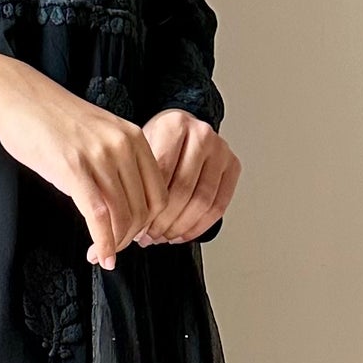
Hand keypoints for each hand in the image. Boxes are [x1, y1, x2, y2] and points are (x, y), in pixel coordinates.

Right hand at [0, 61, 167, 268]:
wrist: (18, 98)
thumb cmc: (53, 120)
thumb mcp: (99, 135)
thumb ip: (117, 164)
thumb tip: (126, 206)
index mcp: (134, 137)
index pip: (159, 194)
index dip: (149, 224)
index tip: (133, 235)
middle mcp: (123, 146)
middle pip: (143, 210)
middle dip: (130, 238)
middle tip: (114, 250)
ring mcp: (99, 157)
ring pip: (122, 216)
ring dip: (114, 244)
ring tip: (102, 254)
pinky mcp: (73, 169)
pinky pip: (97, 216)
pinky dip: (102, 242)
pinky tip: (98, 254)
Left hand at [135, 109, 240, 243]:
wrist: (180, 131)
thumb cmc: (158, 142)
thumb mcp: (139, 152)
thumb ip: (136, 182)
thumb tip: (129, 228)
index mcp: (174, 125)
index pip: (160, 174)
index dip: (148, 207)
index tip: (136, 225)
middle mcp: (201, 133)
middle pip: (183, 190)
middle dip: (164, 221)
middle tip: (150, 235)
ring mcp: (220, 149)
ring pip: (202, 201)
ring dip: (181, 227)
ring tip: (164, 236)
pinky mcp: (233, 165)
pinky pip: (219, 205)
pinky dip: (200, 226)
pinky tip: (183, 234)